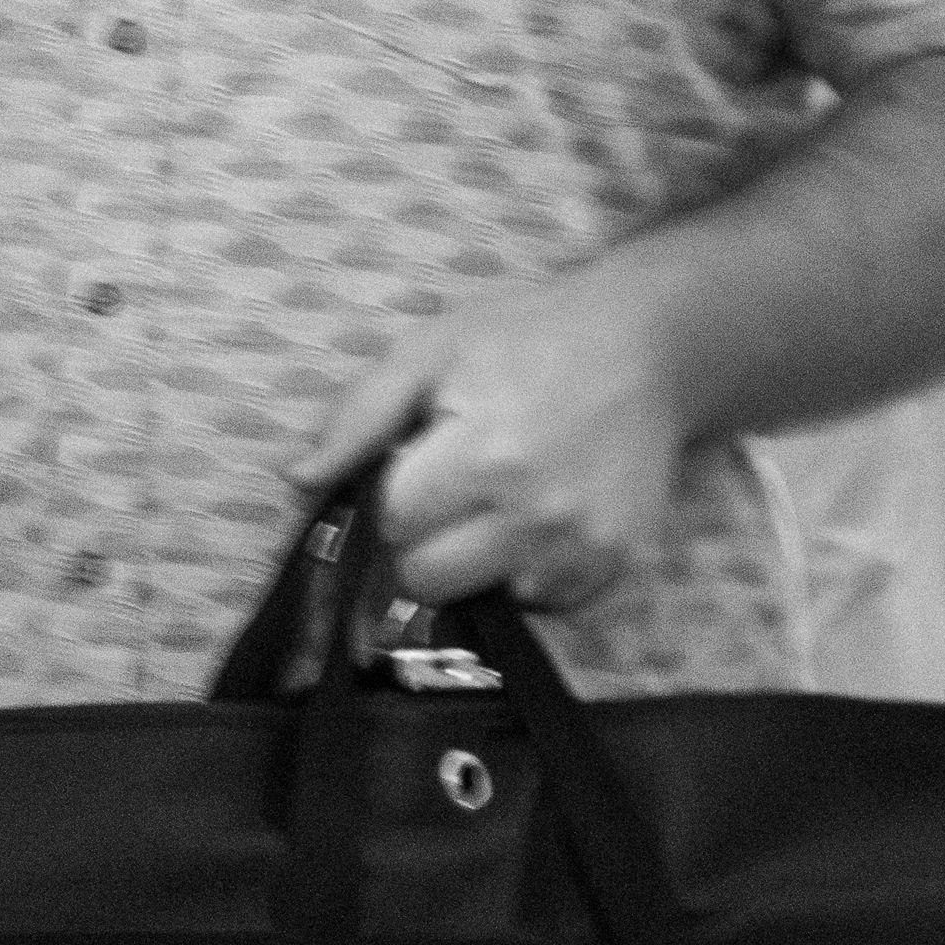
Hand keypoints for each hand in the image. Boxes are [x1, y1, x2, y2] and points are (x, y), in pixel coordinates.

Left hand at [293, 262, 690, 619]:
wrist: (646, 348)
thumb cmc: (526, 340)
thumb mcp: (431, 350)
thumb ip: (359, 417)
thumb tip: (298, 481)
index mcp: (481, 454)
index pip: (391, 522)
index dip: (389, 495)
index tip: (412, 466)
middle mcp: (535, 514)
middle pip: (428, 578)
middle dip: (420, 539)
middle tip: (449, 490)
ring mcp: (582, 547)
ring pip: (485, 598)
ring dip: (476, 562)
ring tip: (496, 502)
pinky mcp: (618, 565)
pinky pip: (545, 605)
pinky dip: (528, 576)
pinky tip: (535, 521)